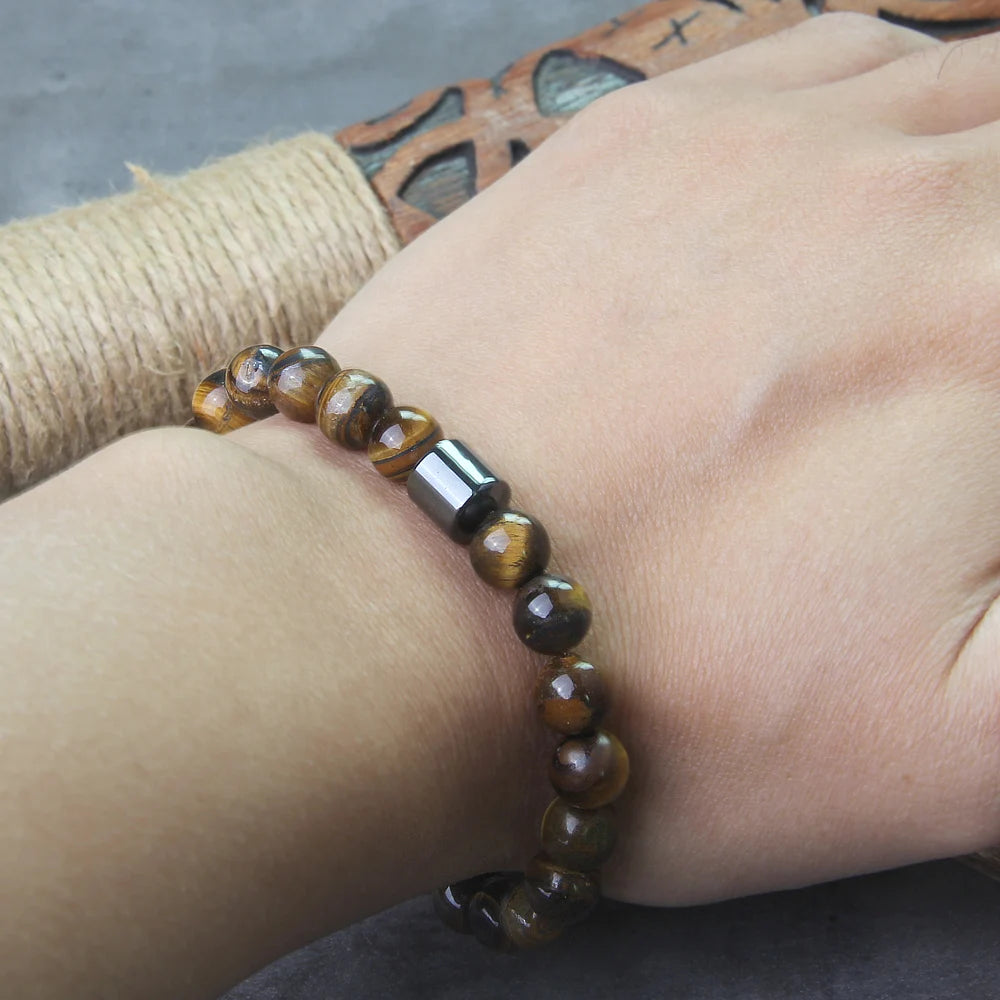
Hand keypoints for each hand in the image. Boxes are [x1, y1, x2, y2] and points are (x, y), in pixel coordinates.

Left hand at [316, 13, 999, 905]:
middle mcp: (893, 191)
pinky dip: (873, 95)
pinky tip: (856, 168)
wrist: (395, 613)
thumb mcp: (943, 749)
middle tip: (957, 361)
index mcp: (988, 325)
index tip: (974, 437)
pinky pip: (810, 60)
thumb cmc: (664, 700)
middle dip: (994, 258)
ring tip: (946, 255)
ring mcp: (749, 139)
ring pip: (944, 84)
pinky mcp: (630, 140)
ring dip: (972, 157)